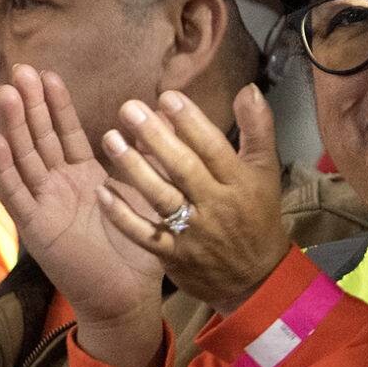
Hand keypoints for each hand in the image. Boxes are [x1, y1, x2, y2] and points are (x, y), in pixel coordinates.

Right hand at [0, 65, 167, 366]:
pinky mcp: (34, 225)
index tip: (48, 73)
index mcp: (84, 176)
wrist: (126, 294)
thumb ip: (143, 159)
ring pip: (25, 157)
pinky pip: (16, 191)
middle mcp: (58, 185)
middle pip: (40, 137)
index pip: (66, 132)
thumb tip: (154, 118)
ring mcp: (43, 203)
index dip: (56, 103)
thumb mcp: (143, 193)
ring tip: (6, 93)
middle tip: (19, 69)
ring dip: (14, 125)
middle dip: (30, 104)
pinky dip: (5, 166)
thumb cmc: (137, 248)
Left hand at [98, 84, 290, 317]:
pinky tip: (103, 190)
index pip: (213, 147)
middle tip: (128, 109)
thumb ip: (257, 128)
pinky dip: (122, 214)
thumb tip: (248, 89)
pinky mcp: (174, 255)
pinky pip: (143, 233)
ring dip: (133, 168)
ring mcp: (194, 233)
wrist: (256, 277)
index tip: (166, 98)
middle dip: (155, 137)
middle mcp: (217, 206)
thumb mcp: (265, 170)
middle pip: (184, 168)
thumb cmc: (257, 215)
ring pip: (161, 197)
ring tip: (110, 139)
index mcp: (240, 182)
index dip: (190, 121)